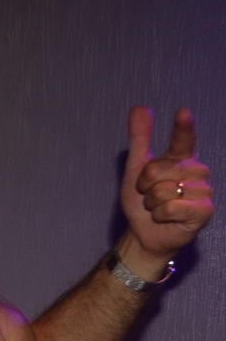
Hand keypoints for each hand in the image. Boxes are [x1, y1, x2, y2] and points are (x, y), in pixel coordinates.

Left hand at [120, 107, 213, 276]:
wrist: (144, 233)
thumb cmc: (143, 201)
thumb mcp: (136, 169)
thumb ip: (140, 139)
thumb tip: (139, 107)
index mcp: (180, 159)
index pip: (183, 139)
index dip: (183, 127)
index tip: (182, 113)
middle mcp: (196, 171)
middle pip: (157, 170)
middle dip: (144, 186)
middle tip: (149, 196)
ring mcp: (203, 191)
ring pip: (164, 190)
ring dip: (152, 203)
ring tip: (158, 208)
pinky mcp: (204, 210)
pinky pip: (172, 207)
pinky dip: (161, 215)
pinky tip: (166, 218)